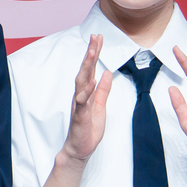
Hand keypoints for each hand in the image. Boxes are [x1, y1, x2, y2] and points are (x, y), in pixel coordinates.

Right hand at [60, 37, 112, 164]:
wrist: (80, 149)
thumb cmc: (89, 128)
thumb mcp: (101, 106)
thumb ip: (103, 90)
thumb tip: (107, 73)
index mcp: (86, 92)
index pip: (91, 69)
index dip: (94, 53)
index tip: (98, 37)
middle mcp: (80, 94)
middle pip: (85, 70)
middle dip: (90, 53)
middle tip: (95, 37)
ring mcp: (79, 104)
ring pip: (82, 82)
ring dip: (87, 67)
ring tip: (92, 53)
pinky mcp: (80, 116)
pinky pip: (82, 102)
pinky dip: (86, 91)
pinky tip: (91, 82)